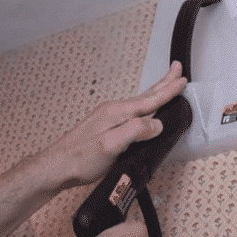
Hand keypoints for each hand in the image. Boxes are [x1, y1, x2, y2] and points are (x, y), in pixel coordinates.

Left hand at [42, 61, 186, 187]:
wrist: (54, 167)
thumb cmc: (80, 159)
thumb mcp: (111, 145)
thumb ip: (136, 131)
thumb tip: (157, 124)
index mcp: (117, 113)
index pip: (149, 100)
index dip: (168, 91)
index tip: (182, 80)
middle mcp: (112, 110)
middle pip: (145, 95)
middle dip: (163, 83)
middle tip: (176, 69)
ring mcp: (107, 117)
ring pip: (138, 103)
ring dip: (154, 93)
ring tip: (165, 86)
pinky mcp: (105, 127)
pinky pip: (131, 111)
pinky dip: (143, 106)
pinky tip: (144, 109)